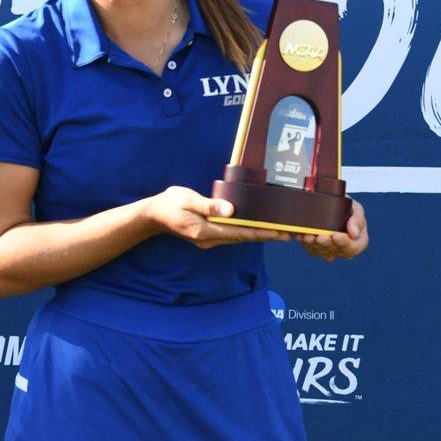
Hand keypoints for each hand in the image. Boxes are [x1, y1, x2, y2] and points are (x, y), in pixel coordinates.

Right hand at [143, 186, 290, 248]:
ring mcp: (208, 239)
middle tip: (287, 234)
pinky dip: (245, 231)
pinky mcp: (208, 235)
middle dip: (264, 236)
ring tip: (276, 231)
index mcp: (205, 231)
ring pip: (237, 237)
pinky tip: (255, 227)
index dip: (260, 233)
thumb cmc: (170, 204)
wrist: (153, 215)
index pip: (239, 233)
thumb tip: (231, 210)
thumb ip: (209, 205)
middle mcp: (209, 240)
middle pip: (242, 238)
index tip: (278, 232)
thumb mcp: (188, 200)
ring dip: (257, 234)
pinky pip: (231, 234)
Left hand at [297, 199, 368, 261]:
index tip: (337, 236)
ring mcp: (330, 251)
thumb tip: (353, 233)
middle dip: (327, 244)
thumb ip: (358, 220)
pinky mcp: (317, 249)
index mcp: (358, 242)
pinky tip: (301, 235)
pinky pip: (311, 249)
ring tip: (309, 236)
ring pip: (322, 252)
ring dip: (314, 244)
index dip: (345, 244)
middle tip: (320, 237)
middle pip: (336, 251)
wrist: (333, 204)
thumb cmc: (348, 208)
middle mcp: (344, 249)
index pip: (354, 248)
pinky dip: (305, 242)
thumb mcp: (356, 209)